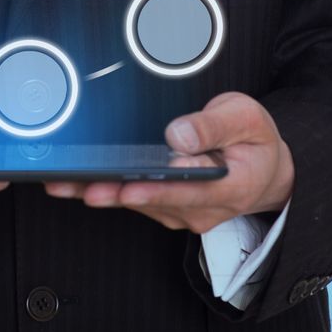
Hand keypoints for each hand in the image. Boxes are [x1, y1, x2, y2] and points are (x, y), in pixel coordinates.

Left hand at [44, 92, 293, 232]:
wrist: (265, 169)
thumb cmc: (254, 140)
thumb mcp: (246, 119)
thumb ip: (214, 126)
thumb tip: (179, 134)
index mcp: (230, 188)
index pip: (188, 192)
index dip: (156, 190)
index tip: (128, 187)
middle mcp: (203, 208)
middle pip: (153, 201)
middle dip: (114, 192)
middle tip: (81, 185)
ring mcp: (183, 212)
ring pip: (138, 203)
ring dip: (102, 192)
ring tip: (66, 182)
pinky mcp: (168, 209)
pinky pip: (135, 201)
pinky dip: (107, 190)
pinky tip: (78, 183)